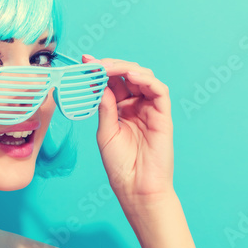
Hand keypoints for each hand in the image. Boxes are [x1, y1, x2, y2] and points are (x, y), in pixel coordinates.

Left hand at [84, 54, 173, 204]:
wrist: (136, 187)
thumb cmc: (120, 165)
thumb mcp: (105, 132)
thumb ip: (105, 107)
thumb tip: (100, 82)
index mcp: (120, 109)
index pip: (112, 82)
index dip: (100, 69)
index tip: (85, 60)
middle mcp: (136, 106)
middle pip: (128, 74)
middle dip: (111, 65)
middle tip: (95, 63)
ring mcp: (150, 109)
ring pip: (144, 77)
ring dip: (126, 67)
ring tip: (109, 68)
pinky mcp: (163, 115)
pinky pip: (159, 90)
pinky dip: (146, 79)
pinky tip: (131, 76)